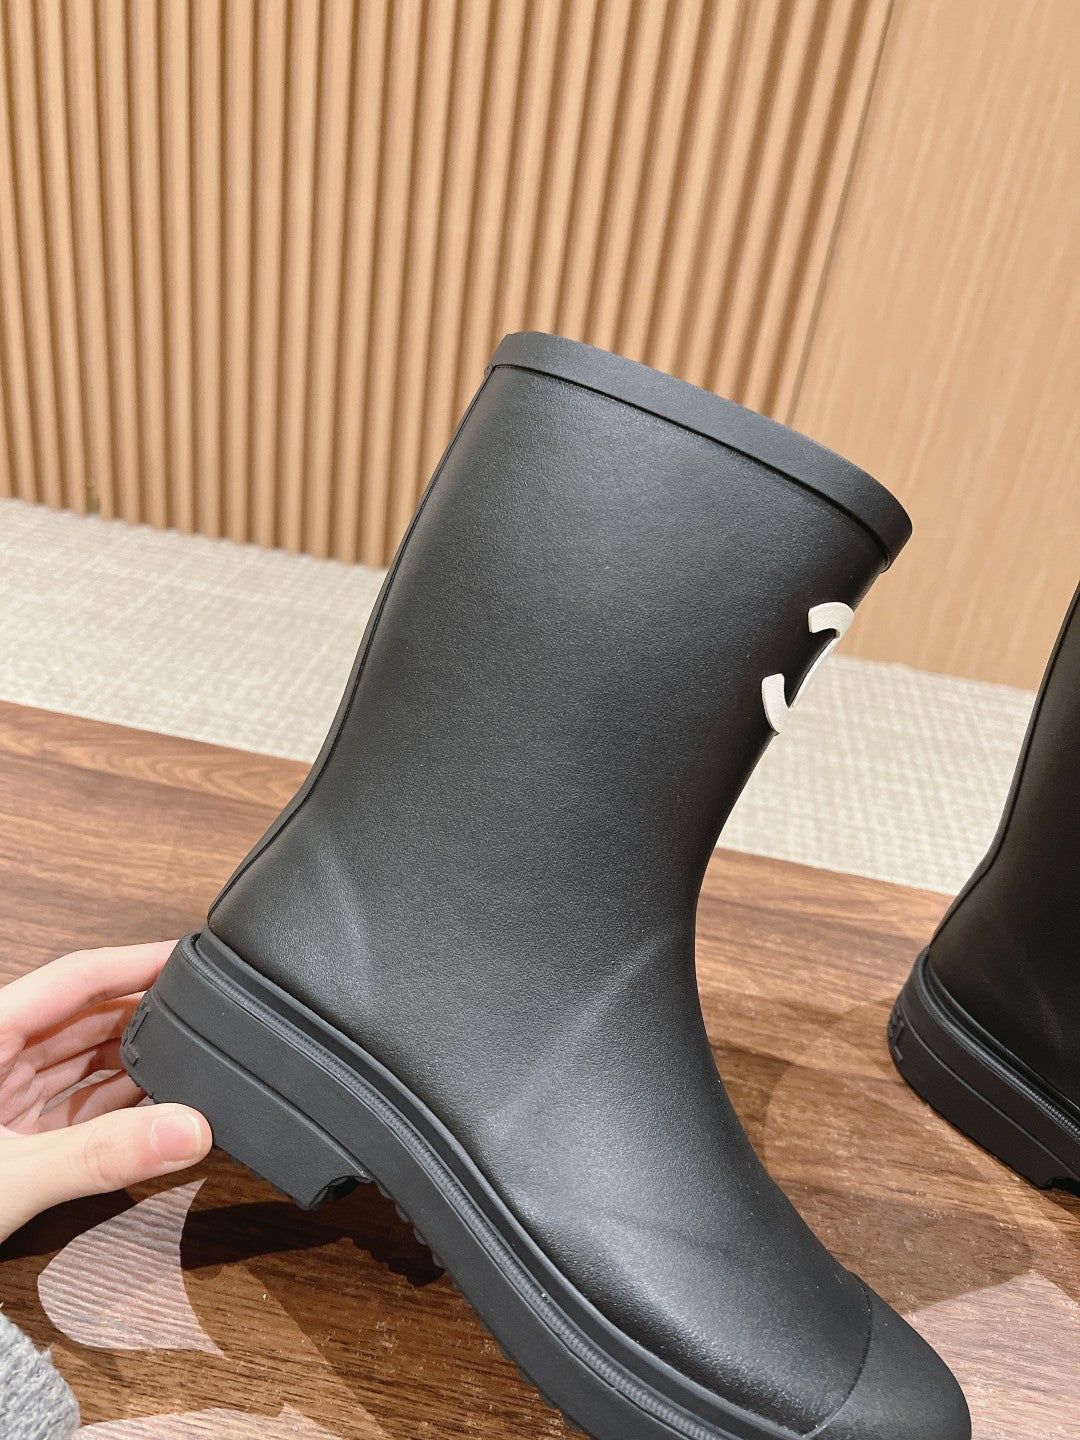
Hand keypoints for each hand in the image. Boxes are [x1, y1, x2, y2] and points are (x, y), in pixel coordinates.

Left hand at [0, 941, 211, 1239]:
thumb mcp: (12, 1178)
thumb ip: (102, 1154)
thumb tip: (188, 1129)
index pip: (73, 978)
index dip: (133, 961)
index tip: (187, 955)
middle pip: (81, 1017)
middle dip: (142, 1016)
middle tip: (206, 1017)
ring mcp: (0, 1097)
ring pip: (79, 1062)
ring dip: (132, 1064)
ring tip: (189, 1063)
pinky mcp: (8, 1138)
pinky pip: (73, 1105)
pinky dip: (114, 1106)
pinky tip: (151, 1108)